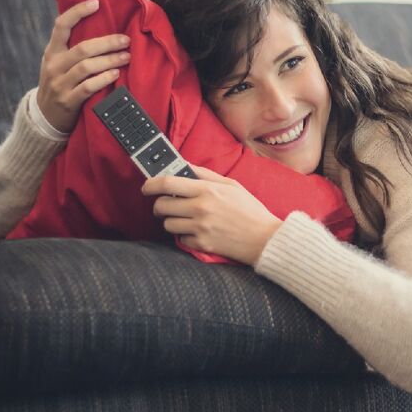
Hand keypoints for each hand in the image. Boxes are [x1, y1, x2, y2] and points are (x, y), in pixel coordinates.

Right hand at [36, 0, 131, 132]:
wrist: (44, 116)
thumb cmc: (59, 82)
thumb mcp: (57, 62)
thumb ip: (71, 47)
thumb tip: (99, 24)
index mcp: (52, 51)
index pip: (61, 25)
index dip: (77, 12)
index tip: (96, 3)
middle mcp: (54, 65)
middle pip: (83, 48)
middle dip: (107, 43)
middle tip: (126, 40)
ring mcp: (60, 84)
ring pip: (87, 67)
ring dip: (110, 61)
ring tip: (126, 57)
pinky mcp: (68, 101)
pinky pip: (88, 87)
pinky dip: (103, 79)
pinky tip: (116, 74)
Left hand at [142, 166, 283, 265]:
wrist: (265, 238)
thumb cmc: (250, 210)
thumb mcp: (231, 185)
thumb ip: (205, 175)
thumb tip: (184, 166)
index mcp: (208, 190)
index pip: (167, 183)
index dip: (151, 184)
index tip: (146, 186)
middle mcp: (201, 209)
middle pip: (162, 205)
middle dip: (160, 205)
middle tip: (166, 205)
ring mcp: (200, 228)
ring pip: (167, 224)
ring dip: (172, 221)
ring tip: (186, 219)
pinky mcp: (202, 245)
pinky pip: (180, 240)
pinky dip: (185, 236)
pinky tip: (198, 232)